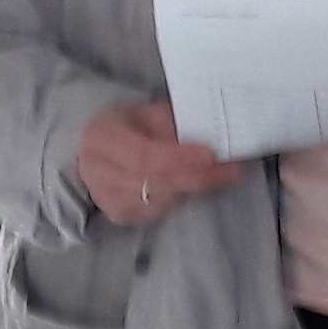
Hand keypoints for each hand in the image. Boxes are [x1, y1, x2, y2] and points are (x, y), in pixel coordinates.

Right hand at [79, 101, 243, 227]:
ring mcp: (105, 197)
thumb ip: (175, 125)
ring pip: (159, 201)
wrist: (107, 151)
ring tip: (220, 174)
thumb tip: (210, 138)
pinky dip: (181, 200)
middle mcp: (96, 170)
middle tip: (230, 170)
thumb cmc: (134, 127)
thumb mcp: (152, 113)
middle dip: (196, 177)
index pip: (142, 155)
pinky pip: (158, 213)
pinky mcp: (119, 215)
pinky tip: (193, 185)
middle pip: (153, 183)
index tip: (210, 157)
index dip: (178, 159)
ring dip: (193, 189)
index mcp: (101, 137)